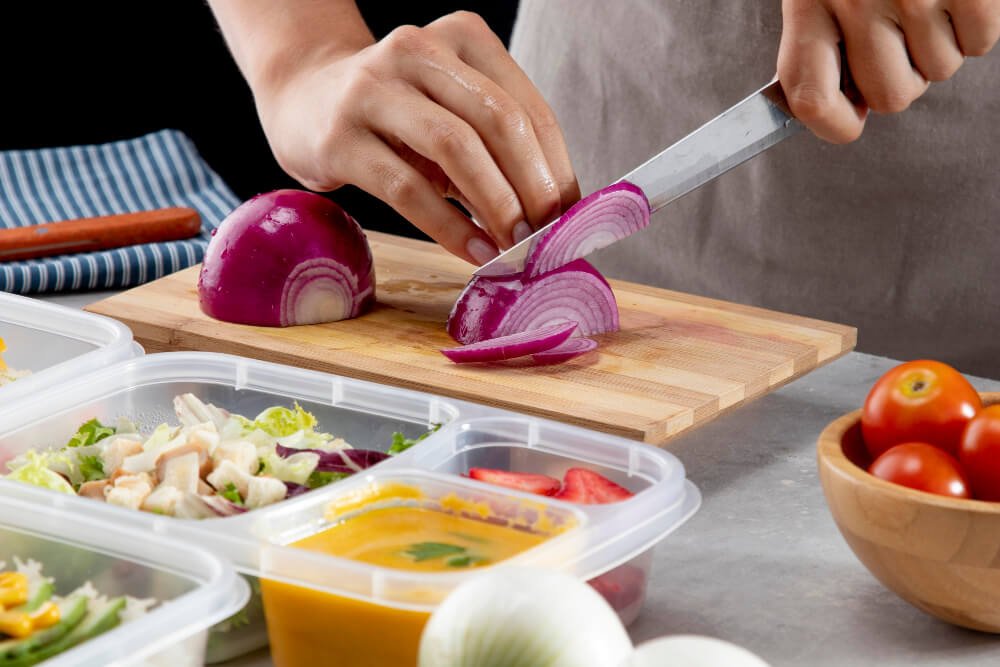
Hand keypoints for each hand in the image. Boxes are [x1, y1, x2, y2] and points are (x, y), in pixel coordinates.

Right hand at [253, 11, 579, 264]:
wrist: (302, 97)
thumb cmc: (395, 114)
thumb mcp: (450, 109)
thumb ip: (496, 143)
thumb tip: (554, 210)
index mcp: (460, 36)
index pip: (527, 106)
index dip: (557, 167)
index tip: (570, 215)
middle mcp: (417, 50)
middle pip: (498, 120)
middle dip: (533, 186)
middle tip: (547, 234)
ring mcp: (373, 90)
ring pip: (455, 147)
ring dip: (496, 205)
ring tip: (515, 246)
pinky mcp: (340, 138)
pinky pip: (408, 189)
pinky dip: (450, 227)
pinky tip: (474, 252)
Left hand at [778, 0, 999, 141]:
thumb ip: (822, 38)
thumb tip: (851, 107)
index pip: (809, 97)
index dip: (832, 125)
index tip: (850, 121)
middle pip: (890, 95)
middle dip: (902, 76)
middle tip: (901, 38)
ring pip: (939, 72)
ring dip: (939, 47)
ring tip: (928, 0)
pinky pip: (979, 45)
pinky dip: (975, 27)